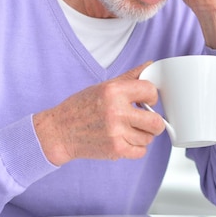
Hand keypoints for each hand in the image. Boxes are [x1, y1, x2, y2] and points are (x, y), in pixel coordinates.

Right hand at [33, 62, 165, 164]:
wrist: (59, 132)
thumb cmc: (81, 107)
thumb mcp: (104, 86)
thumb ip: (130, 77)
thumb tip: (150, 65)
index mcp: (114, 91)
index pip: (150, 91)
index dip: (152, 96)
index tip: (147, 101)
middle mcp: (116, 111)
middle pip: (156, 121)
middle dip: (155, 121)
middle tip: (146, 120)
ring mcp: (116, 132)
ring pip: (149, 137)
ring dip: (143, 135)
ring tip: (130, 129)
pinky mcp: (115, 150)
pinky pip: (141, 151)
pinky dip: (136, 148)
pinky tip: (125, 140)